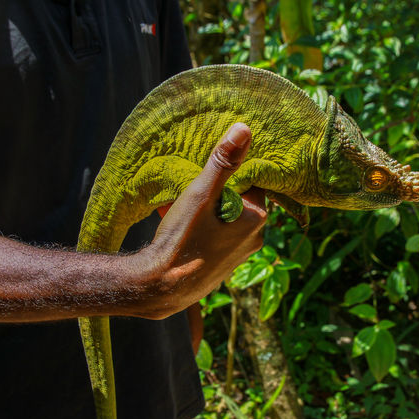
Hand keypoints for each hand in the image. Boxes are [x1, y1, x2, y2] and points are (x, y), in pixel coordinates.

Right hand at [139, 123, 266, 315]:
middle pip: (237, 200)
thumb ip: (224, 162)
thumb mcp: (201, 194)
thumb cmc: (182, 240)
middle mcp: (256, 238)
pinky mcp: (224, 266)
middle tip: (187, 189)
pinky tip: (177, 226)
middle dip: (213, 192)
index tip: (206, 170)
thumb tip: (245, 129)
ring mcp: (240, 255)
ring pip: (225, 218)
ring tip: (176, 207)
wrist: (160, 290)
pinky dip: (201, 228)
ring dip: (205, 209)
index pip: (251, 180)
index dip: (228, 172)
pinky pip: (217, 236)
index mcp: (257, 217)